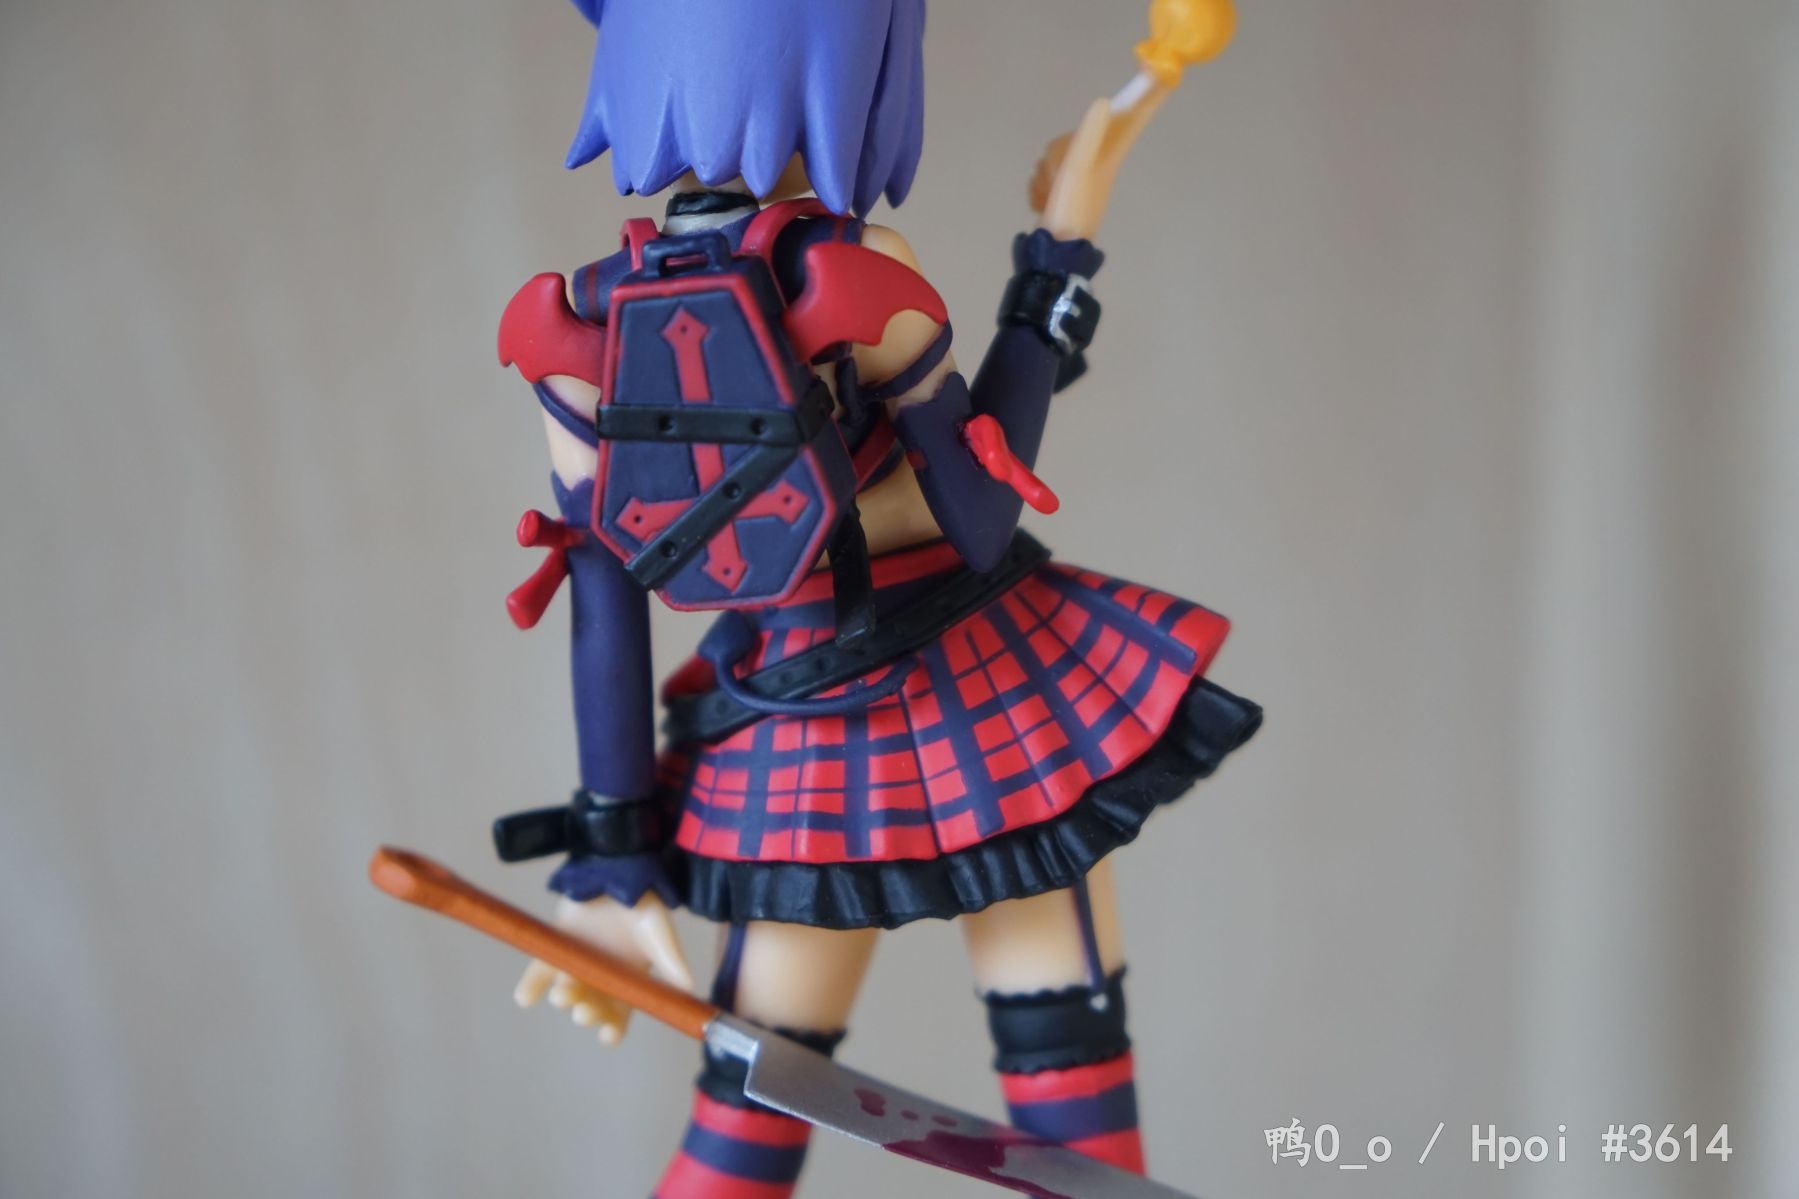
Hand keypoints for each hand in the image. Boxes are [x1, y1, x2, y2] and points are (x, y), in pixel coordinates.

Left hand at [514, 892, 693, 1045]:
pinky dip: (530, 986)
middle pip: (592, 1006)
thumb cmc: (643, 903)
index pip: (620, 1014)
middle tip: (583, 1011)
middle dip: (587, 1013)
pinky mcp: (556, 947)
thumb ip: (671, 959)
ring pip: (567, 990)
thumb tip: (688, 986)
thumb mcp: (659, 931)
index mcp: (627, 980)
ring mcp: (577, 964)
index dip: (612, 1029)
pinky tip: (525, 998)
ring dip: (563, 998)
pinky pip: (539, 971)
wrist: (616, 868)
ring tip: (562, 994)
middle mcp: (601, 977)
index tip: (607, 1036)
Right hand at [1030, 88, 1171, 241]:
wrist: (1056, 253)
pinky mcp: (1065, 191)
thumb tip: (1104, 102)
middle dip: (1058, 157)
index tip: (1165, 74)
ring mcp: (1082, 177)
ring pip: (1056, 157)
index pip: (1133, 118)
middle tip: (1061, 181)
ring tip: (1052, 197)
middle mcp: (1098, 162)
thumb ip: (1089, 136)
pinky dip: (1040, 190)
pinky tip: (1045, 204)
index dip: (1148, 95)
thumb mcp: (1078, 169)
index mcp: (1109, 154)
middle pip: (1074, 139)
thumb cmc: (1071, 210)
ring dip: (1046, 177)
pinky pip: (1046, 175)